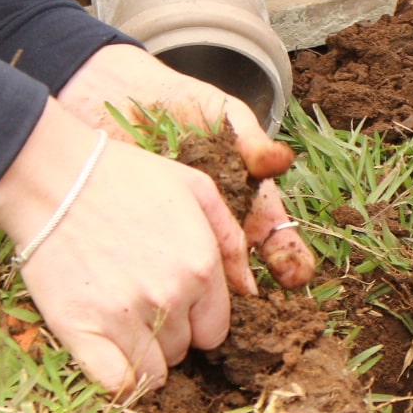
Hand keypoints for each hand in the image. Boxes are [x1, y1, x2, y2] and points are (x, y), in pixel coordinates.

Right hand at [0, 101, 255, 394]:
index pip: (215, 330)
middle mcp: (170, 298)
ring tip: (124, 323)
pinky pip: (118, 384)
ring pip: (154, 370)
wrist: (53, 176)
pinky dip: (120, 379)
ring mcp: (126, 318)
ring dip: (145, 354)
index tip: (177, 304)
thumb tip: (250, 289)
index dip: (197, 320)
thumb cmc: (126, 178)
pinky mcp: (82, 331)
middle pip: (185, 349)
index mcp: (202, 267)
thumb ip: (231, 239)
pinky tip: (112, 358)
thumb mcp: (196, 188)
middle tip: (142, 303)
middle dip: (171, 333)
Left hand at [57, 43, 312, 288]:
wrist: (117, 96)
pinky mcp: (143, 242)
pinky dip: (166, 289)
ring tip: (214, 316)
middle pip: (246, 272)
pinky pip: (159, 272)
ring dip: (210, 301)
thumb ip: (250, 139)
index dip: (291, 261)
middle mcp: (218, 226)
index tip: (295, 275)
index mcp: (248, 201)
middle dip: (254, 295)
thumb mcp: (224, 114)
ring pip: (203, 281)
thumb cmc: (181, 105)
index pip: (278, 240)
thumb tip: (276, 160)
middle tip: (256, 308)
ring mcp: (180, 237)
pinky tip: (167, 302)